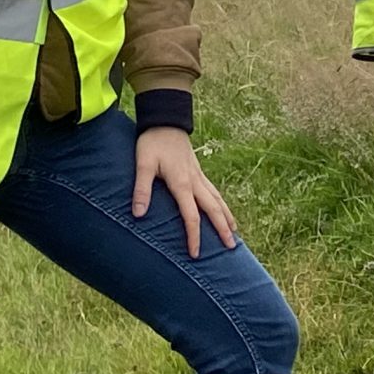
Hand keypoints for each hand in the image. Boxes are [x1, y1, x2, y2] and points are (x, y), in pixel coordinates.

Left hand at [132, 125, 237, 257]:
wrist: (165, 120)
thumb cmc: (152, 142)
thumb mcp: (143, 164)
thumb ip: (142, 189)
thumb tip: (138, 214)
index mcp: (182, 183)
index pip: (192, 215)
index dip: (194, 236)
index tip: (195, 254)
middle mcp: (195, 181)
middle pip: (214, 209)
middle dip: (222, 229)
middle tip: (232, 247)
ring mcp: (199, 176)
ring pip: (218, 200)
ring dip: (227, 217)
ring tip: (235, 234)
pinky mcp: (198, 171)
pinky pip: (214, 192)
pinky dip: (222, 205)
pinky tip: (223, 211)